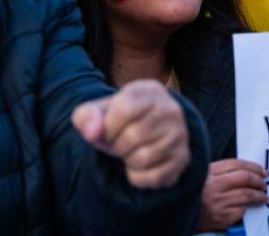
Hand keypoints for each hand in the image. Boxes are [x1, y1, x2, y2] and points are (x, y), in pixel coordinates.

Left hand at [71, 79, 190, 188]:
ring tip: (130, 151)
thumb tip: (92, 133)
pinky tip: (140, 164)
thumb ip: (86, 117)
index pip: (125, 109)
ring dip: (127, 161)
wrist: (147, 129)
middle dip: (116, 146)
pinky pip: (153, 177)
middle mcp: (171, 109)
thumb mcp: (98, 111)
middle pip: (134, 136)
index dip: (108, 127)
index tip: (107, 131)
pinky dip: (138, 177)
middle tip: (118, 143)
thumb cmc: (119, 119)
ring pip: (144, 159)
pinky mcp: (183, 159)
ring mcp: (180, 134)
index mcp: (150, 91)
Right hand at [196, 158, 267, 230]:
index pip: (237, 164)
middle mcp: (213, 186)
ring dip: (259, 195)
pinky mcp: (221, 217)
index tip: (263, 171)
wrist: (185, 216)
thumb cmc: (201, 195)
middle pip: (244, 178)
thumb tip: (252, 171)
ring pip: (246, 195)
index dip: (254, 167)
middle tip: (264, 184)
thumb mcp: (208, 177)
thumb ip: (225, 172)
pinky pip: (241, 210)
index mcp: (210, 172)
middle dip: (258, 180)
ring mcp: (217, 202)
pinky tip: (248, 207)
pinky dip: (247, 208)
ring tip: (263, 196)